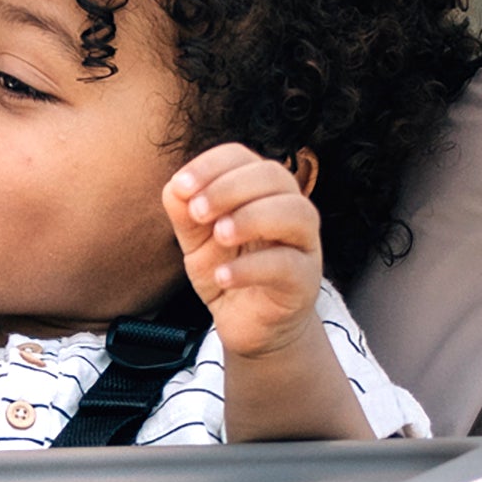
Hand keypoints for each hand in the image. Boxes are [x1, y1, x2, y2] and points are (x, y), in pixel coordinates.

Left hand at [163, 143, 324, 359]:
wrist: (249, 324)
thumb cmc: (229, 270)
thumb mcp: (196, 241)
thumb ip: (185, 213)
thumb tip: (176, 187)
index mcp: (260, 190)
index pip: (242, 157)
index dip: (211, 165)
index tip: (182, 186)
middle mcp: (288, 208)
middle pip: (274, 175)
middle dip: (230, 187)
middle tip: (198, 211)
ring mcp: (303, 244)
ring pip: (295, 213)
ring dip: (251, 218)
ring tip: (219, 236)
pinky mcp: (305, 280)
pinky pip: (287, 264)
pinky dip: (252, 267)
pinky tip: (223, 276)